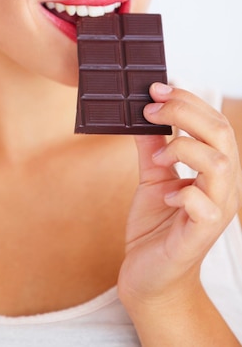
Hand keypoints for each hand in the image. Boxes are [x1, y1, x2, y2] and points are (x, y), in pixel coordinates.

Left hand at [118, 82, 241, 308]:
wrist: (149, 277)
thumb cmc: (157, 226)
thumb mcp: (152, 177)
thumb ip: (152, 146)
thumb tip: (144, 112)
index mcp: (214, 170)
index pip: (215, 122)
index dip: (188, 100)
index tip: (155, 88)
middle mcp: (223, 188)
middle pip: (222, 134)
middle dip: (185, 112)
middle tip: (151, 107)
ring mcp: (215, 212)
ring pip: (221, 164)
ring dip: (184, 148)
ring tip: (159, 156)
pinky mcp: (199, 236)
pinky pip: (204, 207)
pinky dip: (184, 193)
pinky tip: (167, 196)